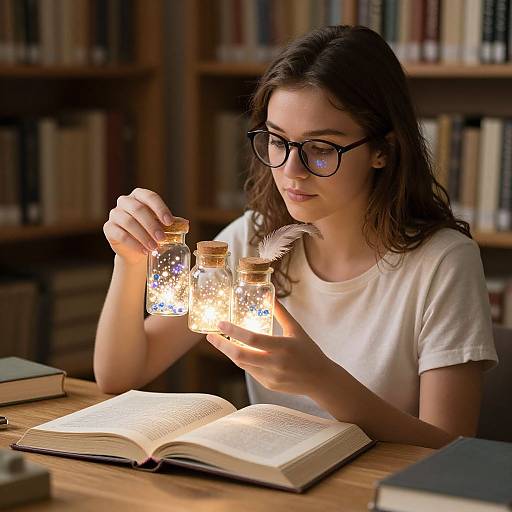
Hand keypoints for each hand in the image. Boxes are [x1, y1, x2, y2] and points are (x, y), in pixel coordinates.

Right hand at [103, 188, 173, 264]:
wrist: (137, 249)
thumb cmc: (151, 232)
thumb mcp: (163, 226)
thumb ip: (173, 224)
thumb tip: (185, 224)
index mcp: (140, 196)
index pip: (150, 197)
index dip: (160, 209)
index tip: (169, 222)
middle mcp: (125, 202)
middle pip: (138, 209)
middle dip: (151, 225)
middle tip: (162, 238)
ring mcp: (115, 214)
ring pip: (128, 222)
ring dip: (143, 236)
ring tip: (154, 247)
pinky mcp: (108, 228)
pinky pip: (120, 234)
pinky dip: (133, 244)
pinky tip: (144, 251)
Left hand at [206, 300, 330, 395]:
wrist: (320, 380)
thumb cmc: (309, 351)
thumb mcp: (296, 329)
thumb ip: (281, 313)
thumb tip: (270, 296)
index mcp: (283, 347)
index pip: (252, 339)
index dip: (234, 331)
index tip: (220, 323)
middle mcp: (275, 364)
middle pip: (240, 356)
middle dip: (222, 345)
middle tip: (210, 336)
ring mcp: (271, 377)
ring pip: (242, 364)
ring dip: (229, 352)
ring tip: (220, 341)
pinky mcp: (268, 385)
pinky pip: (250, 371)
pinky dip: (242, 360)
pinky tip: (238, 351)